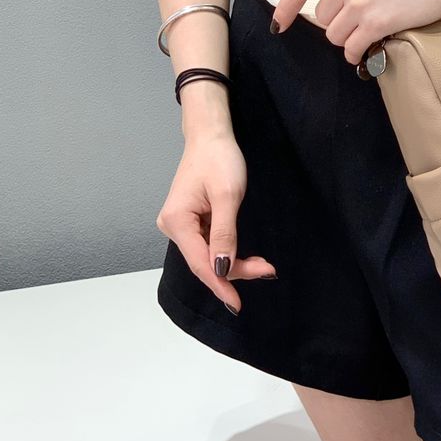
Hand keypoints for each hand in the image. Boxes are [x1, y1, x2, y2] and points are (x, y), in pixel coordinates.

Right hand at [155, 130, 276, 314]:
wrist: (211, 136)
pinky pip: (209, 246)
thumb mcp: (228, 196)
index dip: (221, 284)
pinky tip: (246, 257)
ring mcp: (181, 225)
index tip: (237, 305)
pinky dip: (228, 252)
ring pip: (209, 256)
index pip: (201, 263)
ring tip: (263, 265)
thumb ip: (225, 234)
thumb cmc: (219, 158)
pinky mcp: (191, 222)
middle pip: (205, 262)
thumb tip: (222, 268)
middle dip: (235, 271)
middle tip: (267, 270)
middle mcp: (172, 226)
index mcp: (176, 221)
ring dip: (234, 263)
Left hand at [271, 0, 440, 65]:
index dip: (285, 9)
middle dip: (338, 23)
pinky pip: (352, 48)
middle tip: (363, 17)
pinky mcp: (376, 21)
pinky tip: (367, 49)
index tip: (279, 24)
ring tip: (371, 27)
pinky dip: (357, 54)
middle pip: (322, 17)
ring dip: (350, 38)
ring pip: (335, 35)